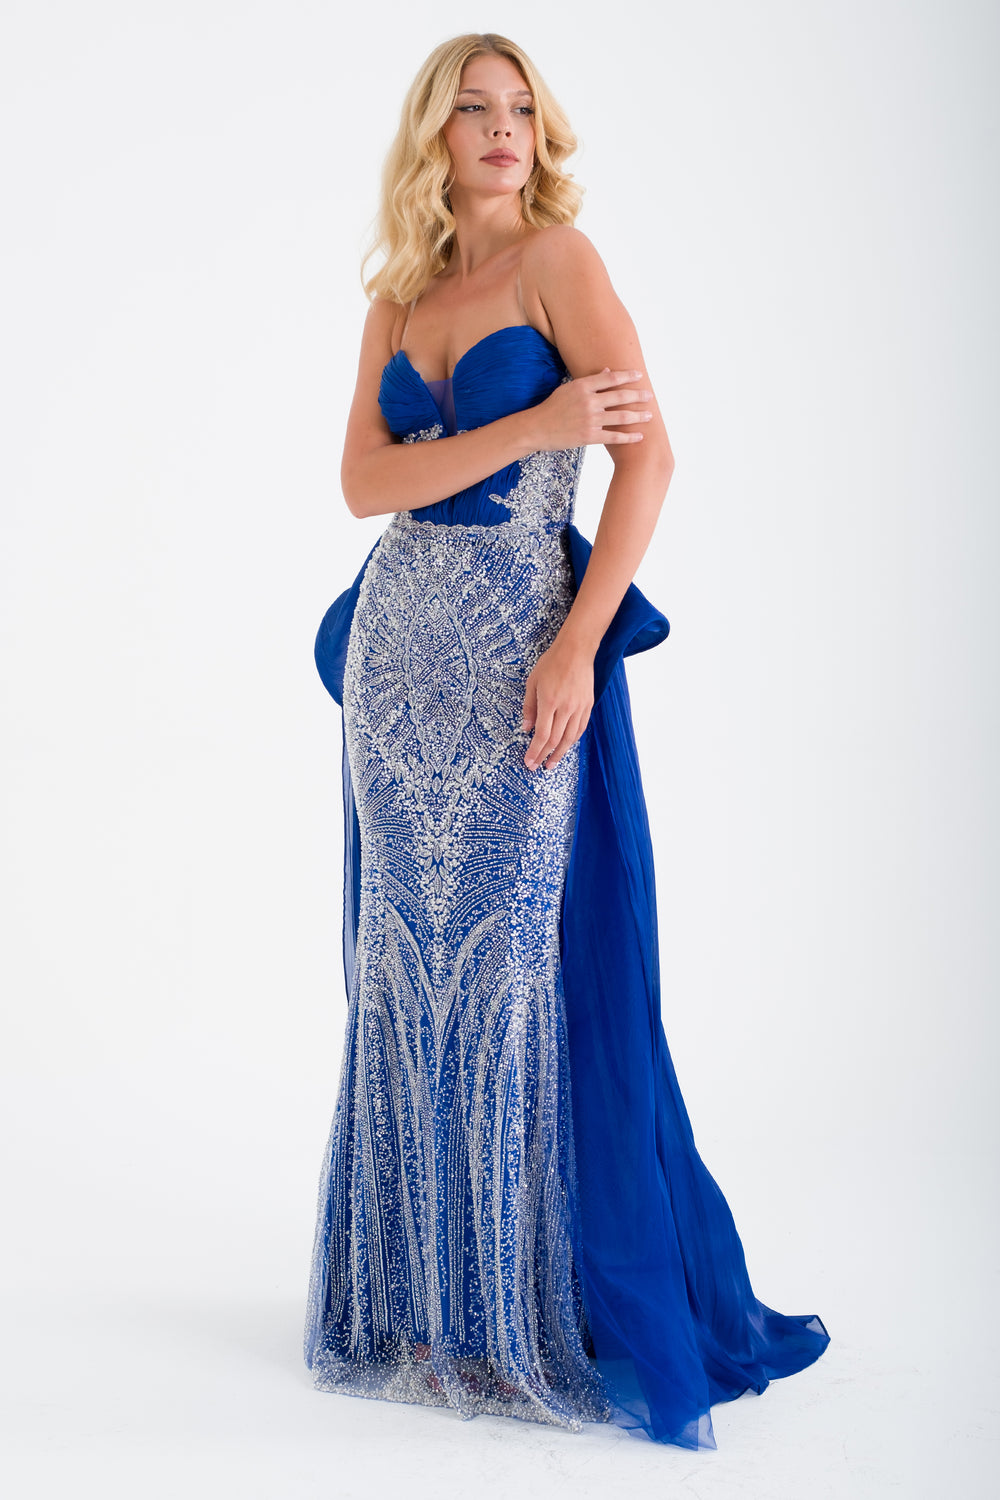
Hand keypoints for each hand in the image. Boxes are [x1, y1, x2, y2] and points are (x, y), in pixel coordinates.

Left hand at [521, 635, 595, 770]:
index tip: (529, 762)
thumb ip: (529, 707)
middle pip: (555, 740)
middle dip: (545, 756)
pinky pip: (580, 728)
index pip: (541, 735)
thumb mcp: (532, 682)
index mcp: (549, 702)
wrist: (576, 651)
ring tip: (552, 763)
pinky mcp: (588, 705)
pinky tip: (566, 746)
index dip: (535, 751)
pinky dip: (572, 740)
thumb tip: (526, 729)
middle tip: (538, 767)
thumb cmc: (551, 663)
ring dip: (560, 753)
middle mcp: (565, 708)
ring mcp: (579, 707)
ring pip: (570, 738)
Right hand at [529, 368, 651, 451]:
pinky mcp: (589, 437)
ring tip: (649, 415)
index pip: (611, 378)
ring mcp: (590, 420)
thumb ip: (588, 381)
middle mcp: (588, 402)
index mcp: (582, 387)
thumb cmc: (551, 408)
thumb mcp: (567, 389)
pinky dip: (628, 437)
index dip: (627, 376)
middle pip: (620, 397)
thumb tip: (607, 372)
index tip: (639, 376)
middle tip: (649, 396)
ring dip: (638, 416)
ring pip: (621, 417)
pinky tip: (639, 436)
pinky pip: (614, 437)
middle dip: (638, 396)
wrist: (537, 428)